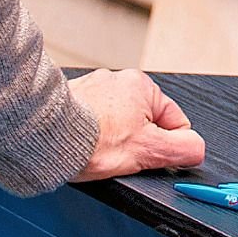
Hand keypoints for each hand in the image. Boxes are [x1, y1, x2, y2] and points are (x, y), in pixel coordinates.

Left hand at [71, 70, 206, 180]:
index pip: (173, 121)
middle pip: (142, 122)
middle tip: (117, 155)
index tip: (146, 156)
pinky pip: (90, 120)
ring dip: (110, 137)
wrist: (42, 138)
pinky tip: (79, 144)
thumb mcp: (149, 151)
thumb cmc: (91, 142)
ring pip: (115, 122)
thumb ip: (184, 149)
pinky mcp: (68, 98)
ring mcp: (90, 87)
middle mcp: (115, 80)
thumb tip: (196, 148)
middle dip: (134, 141)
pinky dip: (88, 133)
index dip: (164, 145)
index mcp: (142, 85)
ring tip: (95, 150)